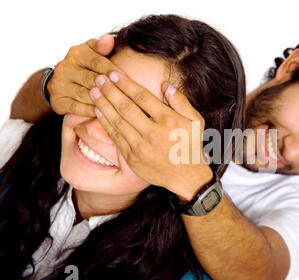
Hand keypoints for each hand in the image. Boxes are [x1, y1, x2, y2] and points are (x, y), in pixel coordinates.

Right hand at [47, 35, 119, 116]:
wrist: (60, 83)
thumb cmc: (84, 67)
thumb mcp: (92, 53)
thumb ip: (102, 47)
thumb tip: (109, 39)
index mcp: (76, 54)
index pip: (98, 62)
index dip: (113, 71)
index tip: (127, 79)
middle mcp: (65, 68)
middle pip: (92, 79)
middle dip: (109, 87)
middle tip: (125, 96)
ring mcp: (59, 85)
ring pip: (85, 95)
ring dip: (102, 100)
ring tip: (118, 106)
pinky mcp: (57, 101)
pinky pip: (77, 108)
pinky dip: (91, 111)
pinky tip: (104, 113)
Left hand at [90, 72, 212, 201]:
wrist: (187, 178)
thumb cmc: (191, 146)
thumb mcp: (196, 122)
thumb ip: (181, 102)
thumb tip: (166, 85)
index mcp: (168, 120)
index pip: (142, 96)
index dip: (125, 83)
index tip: (114, 73)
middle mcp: (153, 133)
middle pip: (126, 107)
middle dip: (110, 90)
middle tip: (98, 78)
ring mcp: (141, 146)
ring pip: (117, 121)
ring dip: (103, 104)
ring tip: (93, 91)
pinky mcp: (132, 157)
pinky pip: (115, 137)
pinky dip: (105, 122)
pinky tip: (97, 111)